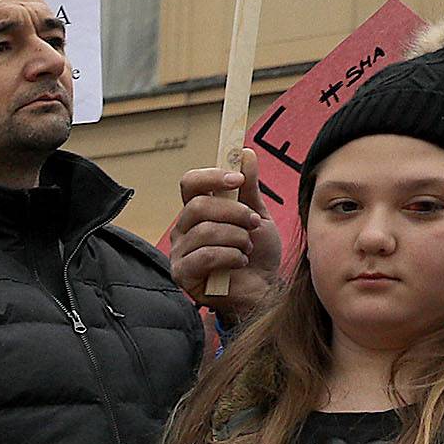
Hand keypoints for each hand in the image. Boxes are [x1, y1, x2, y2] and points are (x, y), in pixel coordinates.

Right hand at [168, 154, 282, 315]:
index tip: (237, 180)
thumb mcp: (257, 216)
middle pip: (197, 206)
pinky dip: (229, 256)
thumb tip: (246, 153)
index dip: (212, 176)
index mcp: (198, 210)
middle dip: (233, 212)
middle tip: (253, 222)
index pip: (190, 183)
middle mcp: (184, 229)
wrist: (263, 290)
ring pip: (204, 231)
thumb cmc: (257, 255)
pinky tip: (240, 262)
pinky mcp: (182, 274)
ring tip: (248, 248)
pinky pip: (203, 256)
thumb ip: (250, 188)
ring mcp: (180, 252)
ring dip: (236, 237)